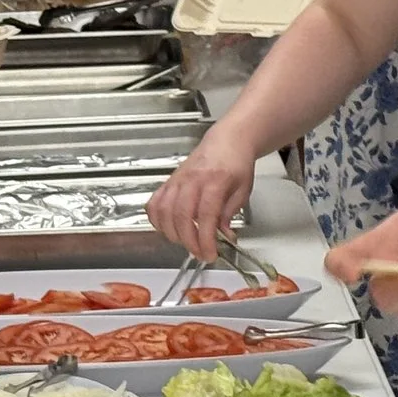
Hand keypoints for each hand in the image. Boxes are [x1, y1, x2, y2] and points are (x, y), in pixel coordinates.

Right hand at [148, 124, 257, 259]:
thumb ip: (230, 214)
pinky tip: (169, 228)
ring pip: (164, 211)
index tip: (210, 254)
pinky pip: (154, 203)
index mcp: (215, 180)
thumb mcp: (243, 190)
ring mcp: (177, 180)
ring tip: (187, 242)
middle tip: (200, 254)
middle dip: (189, 241)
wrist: (226, 141)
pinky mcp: (168, 181)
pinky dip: (157, 220)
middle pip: (181, 215)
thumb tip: (222, 236)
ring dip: (173, 233)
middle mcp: (192, 179)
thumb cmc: (236, 163)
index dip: (205, 239)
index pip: (206, 214)